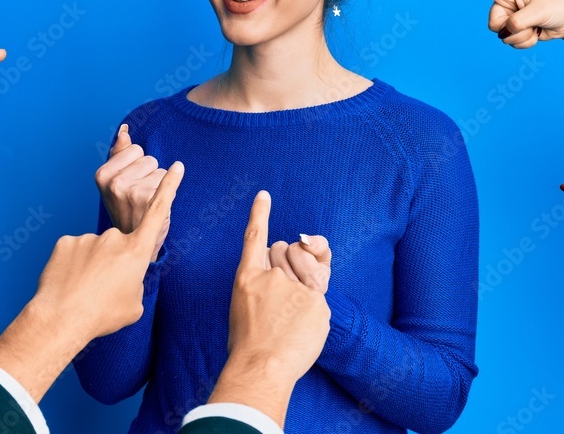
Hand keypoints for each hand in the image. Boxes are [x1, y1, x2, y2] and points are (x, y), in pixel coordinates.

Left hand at [0, 162, 184, 402]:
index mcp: (136, 252)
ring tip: (84, 289)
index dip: (169, 189)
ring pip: (95, 249)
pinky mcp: (66, 242)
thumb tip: (128, 276)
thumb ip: (136, 282)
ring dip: (92, 266)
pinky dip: (73, 264)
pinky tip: (69, 282)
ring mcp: (88, 238)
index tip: (177, 167)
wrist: (61, 318)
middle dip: (114, 262)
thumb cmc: (102, 315)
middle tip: (103, 288)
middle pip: (119, 245)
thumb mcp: (134, 304)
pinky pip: (74, 250)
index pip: (158, 213)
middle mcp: (114, 238)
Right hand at [94, 124, 168, 260]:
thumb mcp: (116, 182)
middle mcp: (114, 183)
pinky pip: (169, 178)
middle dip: (148, 176)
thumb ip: (120, 154)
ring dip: (159, 186)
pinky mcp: (149, 200)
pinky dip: (175, 178)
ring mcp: (131, 192)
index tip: (130, 186)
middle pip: (149, 159)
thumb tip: (125, 130)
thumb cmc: (128, 211)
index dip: (137, 166)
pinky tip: (178, 170)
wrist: (135, 245)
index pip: (135, 150)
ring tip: (148, 204)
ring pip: (160, 171)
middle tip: (140, 198)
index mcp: (102, 175)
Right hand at [209, 191, 330, 427]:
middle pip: (287, 251)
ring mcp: (295, 286)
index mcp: (247, 277)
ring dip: (304, 282)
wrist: (261, 368)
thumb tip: (287, 278)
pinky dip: (313, 314)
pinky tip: (300, 331)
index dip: (260, 214)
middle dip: (290, 263)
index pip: (255, 237)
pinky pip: (319, 298)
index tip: (264, 195)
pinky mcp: (316, 301)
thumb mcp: (244, 307)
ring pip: (308, 269)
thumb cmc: (249, 344)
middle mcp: (271, 275)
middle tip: (282, 298)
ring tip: (291, 316)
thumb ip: (264, 285)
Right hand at [440, 0, 563, 47]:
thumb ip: (518, 22)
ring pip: (502, 36)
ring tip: (536, 26)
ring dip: (521, 36)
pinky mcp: (514, 31)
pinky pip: (511, 43)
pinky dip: (525, 43)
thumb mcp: (538, 12)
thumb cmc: (556, 7)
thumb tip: (507, 31)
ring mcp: (508, 18)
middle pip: (492, 24)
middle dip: (511, 27)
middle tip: (530, 21)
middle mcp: (504, 4)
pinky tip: (536, 33)